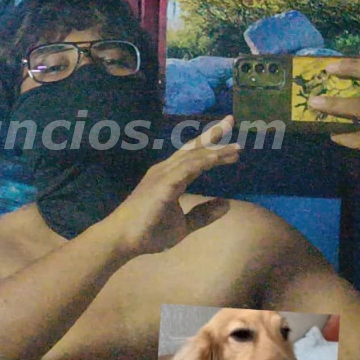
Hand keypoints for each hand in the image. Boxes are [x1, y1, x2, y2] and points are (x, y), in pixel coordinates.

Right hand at [107, 116, 240, 256]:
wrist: (123, 239)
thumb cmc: (148, 231)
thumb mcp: (182, 224)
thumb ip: (202, 214)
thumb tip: (226, 204)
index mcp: (168, 177)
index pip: (192, 156)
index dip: (210, 145)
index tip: (230, 140)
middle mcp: (165, 171)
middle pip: (192, 148)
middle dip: (212, 135)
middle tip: (230, 120)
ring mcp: (163, 176)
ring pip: (193, 156)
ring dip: (214, 150)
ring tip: (236, 147)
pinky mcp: (163, 185)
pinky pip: (187, 169)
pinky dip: (203, 161)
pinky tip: (217, 158)